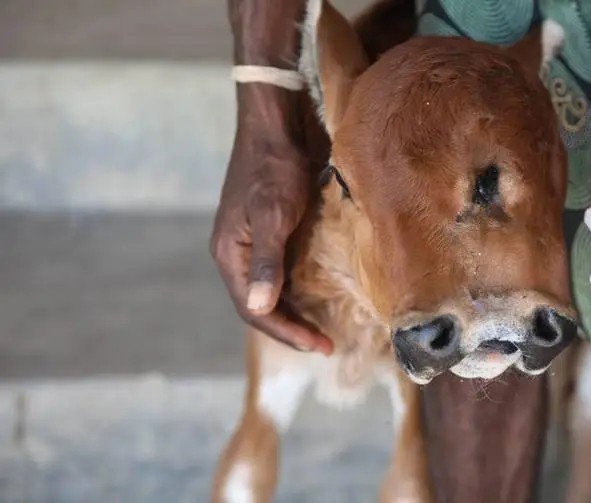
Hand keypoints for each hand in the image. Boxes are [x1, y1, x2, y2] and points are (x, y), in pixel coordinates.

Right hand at [210, 88, 332, 353]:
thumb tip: (261, 308)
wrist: (280, 122)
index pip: (255, 309)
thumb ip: (268, 262)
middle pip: (264, 304)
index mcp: (231, 254)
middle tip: (328, 344)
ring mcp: (259, 242)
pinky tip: (326, 294)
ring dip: (299, 310)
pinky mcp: (278, 229)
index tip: (321, 345)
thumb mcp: (273, 214)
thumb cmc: (274, 166)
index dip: (287, 331)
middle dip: (293, 327)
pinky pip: (288, 269)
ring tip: (327, 328)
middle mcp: (241, 254)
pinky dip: (305, 287)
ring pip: (277, 289)